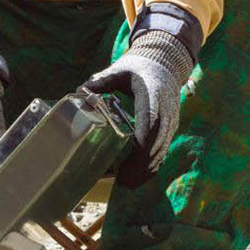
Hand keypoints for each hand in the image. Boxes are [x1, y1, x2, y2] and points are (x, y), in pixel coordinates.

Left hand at [83, 31, 195, 180]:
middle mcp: (165, 111)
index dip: (141, 144)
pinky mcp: (170, 128)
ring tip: (127, 183)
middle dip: (142, 165)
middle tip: (123, 182)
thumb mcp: (119, 70)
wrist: (165, 66)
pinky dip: (152, 165)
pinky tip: (138, 176)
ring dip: (147, 169)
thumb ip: (100, 81)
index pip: (150, 123)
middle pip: (157, 143)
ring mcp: (170, 121)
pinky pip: (163, 150)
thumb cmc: (138, 68)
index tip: (128, 161)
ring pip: (162, 150)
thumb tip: (80, 91)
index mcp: (152, 96)